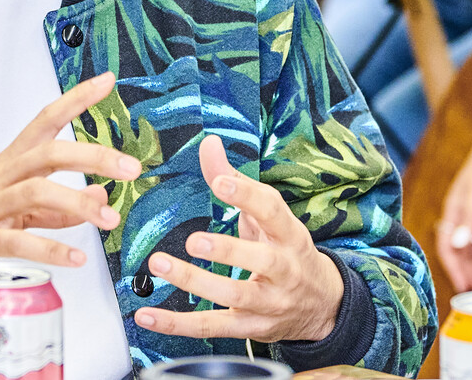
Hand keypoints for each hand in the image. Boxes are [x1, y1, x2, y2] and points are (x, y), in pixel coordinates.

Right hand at [0, 73, 142, 299]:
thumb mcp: (10, 212)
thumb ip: (55, 208)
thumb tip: (98, 196)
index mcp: (7, 165)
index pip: (45, 121)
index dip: (76, 99)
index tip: (107, 81)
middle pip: (48, 152)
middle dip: (93, 156)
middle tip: (131, 167)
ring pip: (34, 192)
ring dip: (76, 204)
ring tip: (108, 219)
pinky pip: (15, 242)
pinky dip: (49, 250)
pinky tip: (74, 259)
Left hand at [135, 135, 345, 342]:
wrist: (323, 304)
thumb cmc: (288, 250)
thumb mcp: (271, 216)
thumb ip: (237, 182)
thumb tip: (209, 144)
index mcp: (289, 235)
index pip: (273, 211)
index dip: (247, 196)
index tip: (221, 181)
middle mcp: (284, 270)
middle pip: (261, 261)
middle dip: (228, 251)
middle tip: (194, 240)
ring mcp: (268, 303)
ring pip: (235, 297)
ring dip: (195, 283)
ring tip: (161, 264)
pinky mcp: (250, 328)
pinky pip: (212, 328)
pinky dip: (177, 324)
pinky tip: (147, 314)